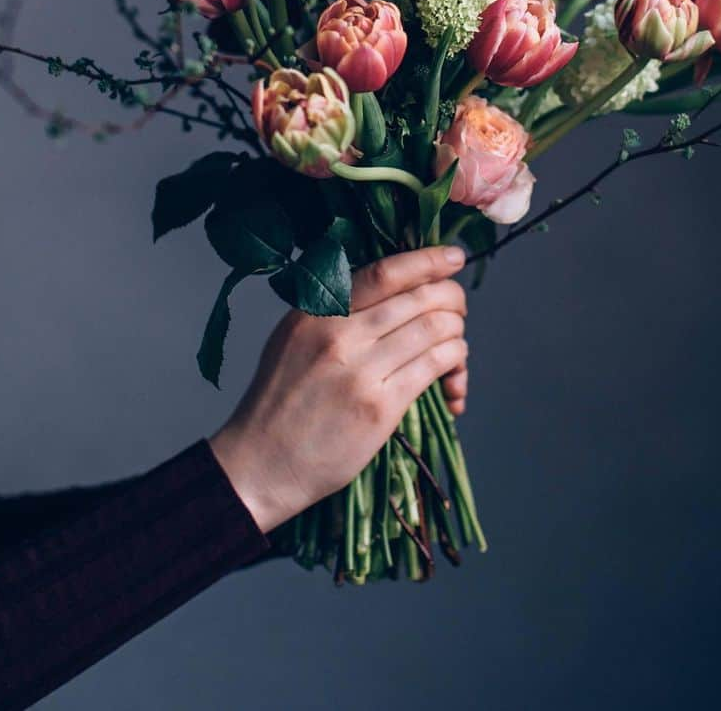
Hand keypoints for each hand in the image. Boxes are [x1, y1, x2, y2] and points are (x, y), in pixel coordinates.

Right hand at [208, 245, 468, 533]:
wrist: (262, 463)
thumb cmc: (280, 400)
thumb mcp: (293, 336)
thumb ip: (334, 308)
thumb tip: (392, 286)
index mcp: (317, 312)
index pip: (385, 272)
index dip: (427, 260)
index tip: (453, 257)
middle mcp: (339, 335)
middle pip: (419, 298)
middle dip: (452, 299)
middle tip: (458, 309)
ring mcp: (361, 371)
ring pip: (435, 329)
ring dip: (457, 332)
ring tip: (455, 343)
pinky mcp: (380, 408)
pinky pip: (434, 367)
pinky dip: (455, 363)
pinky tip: (453, 374)